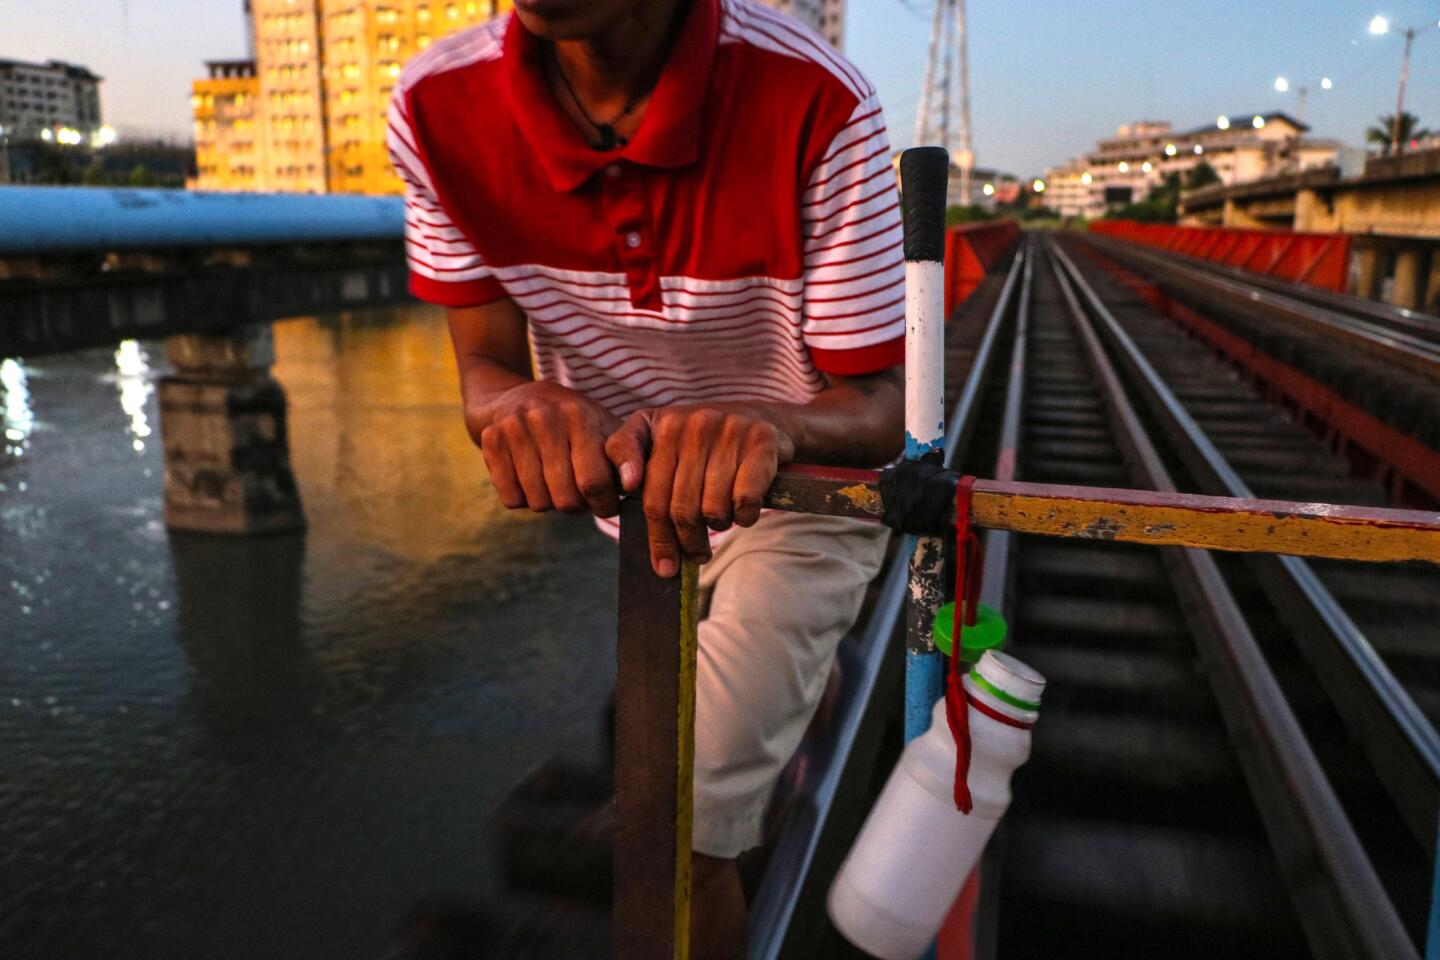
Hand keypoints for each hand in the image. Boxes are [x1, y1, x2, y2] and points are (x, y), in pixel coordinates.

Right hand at [473, 381, 623, 516]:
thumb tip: (633, 485)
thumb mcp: (602, 427)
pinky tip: (531, 479)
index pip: (594, 482)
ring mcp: (513, 428)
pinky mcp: (490, 441)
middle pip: (566, 499)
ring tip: (556, 484)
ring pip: (539, 503)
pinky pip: (511, 499)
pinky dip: (524, 499)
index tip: (607, 505)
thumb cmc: (571, 421)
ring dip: (551, 503)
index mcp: (579, 415)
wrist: (514, 397)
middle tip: (580, 496)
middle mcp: (544, 418)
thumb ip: (624, 455)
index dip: (604, 504)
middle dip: (578, 507)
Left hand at [605, 405, 796, 576]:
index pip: (652, 495)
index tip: (663, 566)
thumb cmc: (703, 440)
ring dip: (718, 526)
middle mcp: (694, 423)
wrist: (761, 418)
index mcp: (663, 425)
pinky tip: (744, 513)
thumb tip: (627, 485)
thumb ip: (627, 454)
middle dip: (688, 543)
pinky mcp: (761, 441)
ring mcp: (729, 430)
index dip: (656, 537)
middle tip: (695, 556)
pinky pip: (745, 500)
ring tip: (720, 521)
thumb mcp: (660, 437)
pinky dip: (745, 517)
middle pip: (681, 509)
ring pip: (713, 508)